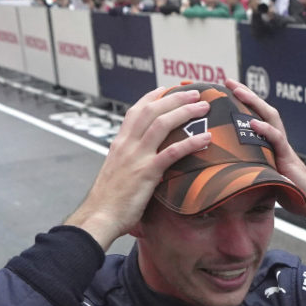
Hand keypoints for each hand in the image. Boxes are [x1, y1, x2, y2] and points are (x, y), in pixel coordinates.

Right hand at [65, 88, 213, 248]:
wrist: (99, 217)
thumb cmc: (108, 201)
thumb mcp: (116, 173)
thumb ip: (129, 161)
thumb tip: (142, 161)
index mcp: (119, 143)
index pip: (135, 111)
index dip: (152, 98)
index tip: (166, 88)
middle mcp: (127, 144)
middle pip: (152, 111)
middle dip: (175, 98)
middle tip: (195, 93)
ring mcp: (136, 156)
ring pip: (162, 124)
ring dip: (185, 112)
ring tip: (204, 107)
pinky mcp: (147, 172)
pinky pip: (172, 152)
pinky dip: (191, 142)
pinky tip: (206, 138)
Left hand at [223, 80, 305, 223]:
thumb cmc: (291, 193)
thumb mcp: (264, 180)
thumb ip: (250, 171)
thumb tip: (227, 173)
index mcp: (271, 145)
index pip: (256, 118)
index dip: (242, 105)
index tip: (226, 92)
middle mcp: (278, 141)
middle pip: (263, 110)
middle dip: (246, 95)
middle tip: (229, 82)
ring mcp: (283, 148)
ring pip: (271, 118)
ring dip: (254, 103)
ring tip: (239, 92)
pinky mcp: (288, 159)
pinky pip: (277, 140)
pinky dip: (265, 130)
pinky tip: (253, 122)